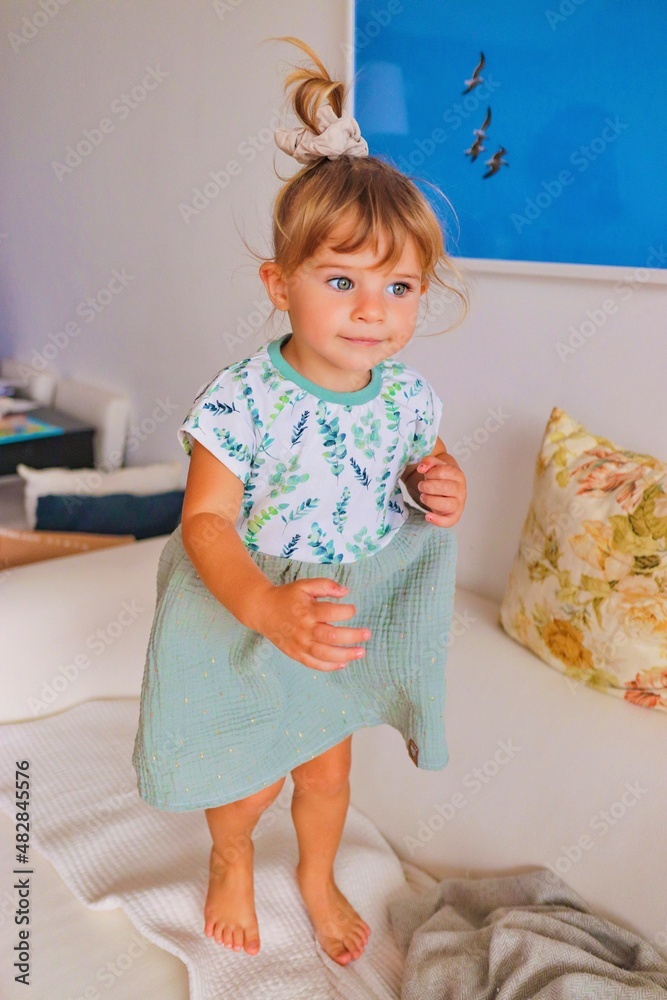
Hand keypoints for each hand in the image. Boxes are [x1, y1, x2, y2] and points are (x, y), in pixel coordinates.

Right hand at [252, 578, 370, 672]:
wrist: (263, 610)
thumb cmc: (287, 597)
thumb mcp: (305, 585)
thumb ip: (325, 585)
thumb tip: (346, 591)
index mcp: (307, 611)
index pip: (332, 612)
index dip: (347, 611)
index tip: (353, 610)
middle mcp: (304, 629)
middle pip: (331, 636)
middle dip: (352, 636)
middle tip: (367, 634)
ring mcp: (300, 644)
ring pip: (325, 654)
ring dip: (345, 655)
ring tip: (361, 652)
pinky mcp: (296, 654)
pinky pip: (314, 664)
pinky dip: (329, 666)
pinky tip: (343, 664)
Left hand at [415, 453, 466, 526]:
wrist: (446, 491)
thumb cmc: (441, 478)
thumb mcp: (435, 466)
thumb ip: (429, 461)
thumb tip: (421, 467)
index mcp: (458, 475)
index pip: (443, 471)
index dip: (430, 473)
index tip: (427, 475)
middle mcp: (461, 490)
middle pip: (445, 488)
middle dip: (428, 486)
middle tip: (421, 486)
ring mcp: (458, 504)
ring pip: (447, 504)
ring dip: (430, 500)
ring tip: (423, 497)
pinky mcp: (454, 516)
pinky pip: (448, 521)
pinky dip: (438, 521)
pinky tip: (427, 516)